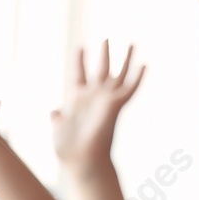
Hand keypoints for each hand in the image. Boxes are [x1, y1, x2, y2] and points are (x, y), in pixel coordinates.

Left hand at [50, 41, 144, 170]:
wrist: (82, 160)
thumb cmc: (68, 148)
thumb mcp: (58, 127)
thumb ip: (58, 117)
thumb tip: (54, 111)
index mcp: (77, 98)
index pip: (79, 73)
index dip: (79, 60)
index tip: (81, 47)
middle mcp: (94, 96)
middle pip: (101, 69)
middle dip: (104, 54)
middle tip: (105, 39)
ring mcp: (106, 99)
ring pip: (120, 74)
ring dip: (126, 59)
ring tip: (131, 42)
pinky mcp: (116, 105)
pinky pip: (130, 88)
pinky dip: (138, 77)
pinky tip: (144, 64)